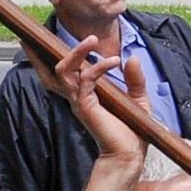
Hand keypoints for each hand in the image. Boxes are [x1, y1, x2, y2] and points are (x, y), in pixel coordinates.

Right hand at [49, 40, 142, 163]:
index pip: (64, 72)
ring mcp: (79, 101)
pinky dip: (98, 67)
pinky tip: (113, 61)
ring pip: (65, 71)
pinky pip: (86, 80)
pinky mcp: (86, 106)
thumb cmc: (131, 129)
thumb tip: (132, 57)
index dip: (55, 56)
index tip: (52, 39)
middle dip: (55, 50)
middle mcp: (77, 95)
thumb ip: (135, 78)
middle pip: (56, 68)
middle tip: (80, 36)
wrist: (130, 154)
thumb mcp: (138, 98)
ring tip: (92, 40)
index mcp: (85, 93)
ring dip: (77, 52)